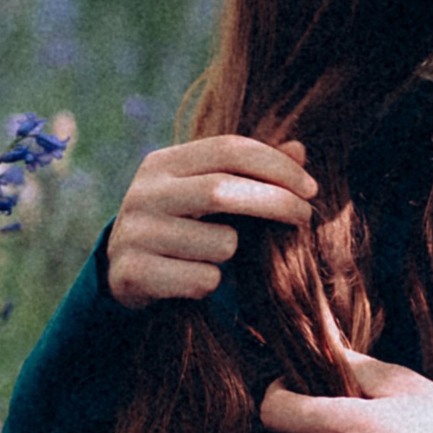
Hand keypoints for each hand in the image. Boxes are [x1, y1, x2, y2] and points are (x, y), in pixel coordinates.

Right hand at [105, 134, 315, 309]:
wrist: (122, 271)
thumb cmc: (180, 225)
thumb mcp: (207, 191)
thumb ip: (250, 171)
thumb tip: (299, 149)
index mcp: (163, 163)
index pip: (229, 149)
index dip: (277, 166)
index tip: (311, 188)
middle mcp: (144, 193)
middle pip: (223, 189)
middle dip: (275, 202)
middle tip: (304, 217)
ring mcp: (134, 233)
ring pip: (219, 243)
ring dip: (236, 253)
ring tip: (220, 256)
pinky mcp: (133, 273)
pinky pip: (202, 280)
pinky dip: (213, 282)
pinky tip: (197, 279)